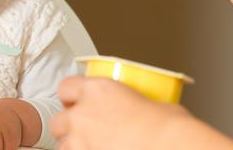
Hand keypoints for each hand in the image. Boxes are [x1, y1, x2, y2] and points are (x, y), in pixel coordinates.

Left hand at [50, 76, 232, 149]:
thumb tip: (139, 109)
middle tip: (87, 131)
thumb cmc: (170, 129)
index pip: (66, 88)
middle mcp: (83, 114)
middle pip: (59, 121)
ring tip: (92, 147)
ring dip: (74, 147)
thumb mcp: (151, 103)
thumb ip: (132, 103)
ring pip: (62, 146)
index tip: (78, 103)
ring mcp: (81, 141)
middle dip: (70, 127)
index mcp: (98, 91)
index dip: (72, 97)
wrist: (173, 147)